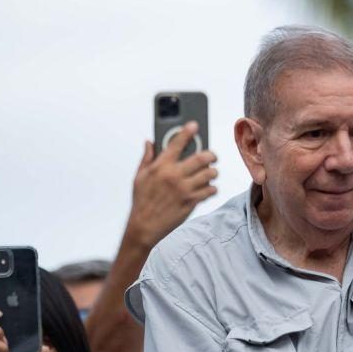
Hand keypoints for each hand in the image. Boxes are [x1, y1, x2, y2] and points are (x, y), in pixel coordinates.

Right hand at [127, 121, 217, 247]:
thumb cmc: (142, 200)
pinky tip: (208, 187)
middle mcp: (175, 175)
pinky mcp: (192, 201)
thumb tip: (149, 142)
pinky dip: (212, 188)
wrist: (144, 226)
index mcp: (161, 166)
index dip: (187, 131)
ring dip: (213, 172)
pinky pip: (211, 190)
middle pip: (203, 157)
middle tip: (212, 157)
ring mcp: (185, 189)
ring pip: (210, 173)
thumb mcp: (139, 177)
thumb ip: (147, 158)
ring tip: (209, 173)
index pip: (177, 143)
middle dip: (211, 155)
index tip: (194, 125)